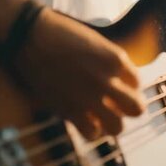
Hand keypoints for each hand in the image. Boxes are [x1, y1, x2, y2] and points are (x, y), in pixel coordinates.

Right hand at [15, 9, 145, 138]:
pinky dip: (90, 131)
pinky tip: (85, 122)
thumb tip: (119, 78)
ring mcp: (89, 97)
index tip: (116, 84)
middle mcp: (107, 80)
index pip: (137, 82)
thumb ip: (110, 60)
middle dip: (128, 108)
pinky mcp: (70, 110)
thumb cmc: (60, 32)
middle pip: (136, 108)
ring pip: (117, 127)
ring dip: (112, 123)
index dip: (127, 85)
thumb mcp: (95, 41)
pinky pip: (92, 133)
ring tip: (102, 116)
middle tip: (117, 105)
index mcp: (116, 59)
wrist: (29, 35)